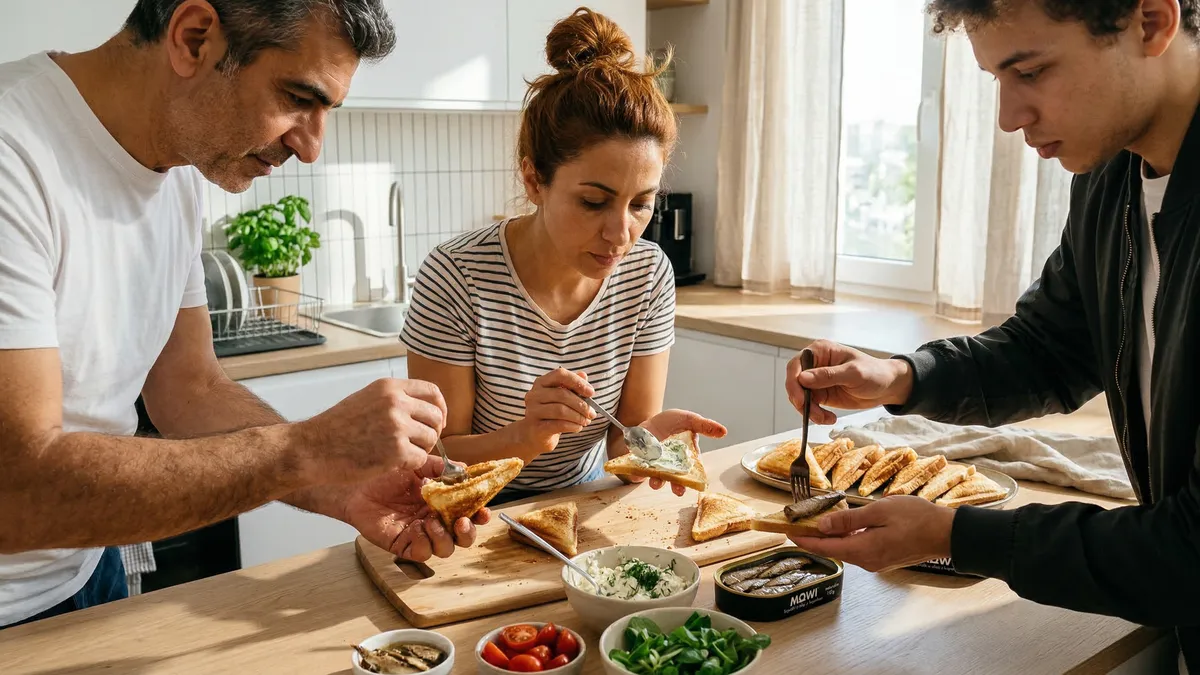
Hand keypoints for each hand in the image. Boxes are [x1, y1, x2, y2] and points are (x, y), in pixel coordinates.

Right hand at [296, 378, 447, 484]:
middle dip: (431, 432)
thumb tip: (423, 408)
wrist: (312, 449)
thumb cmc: (336, 428)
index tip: (436, 421)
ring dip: (420, 449)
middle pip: (436, 416)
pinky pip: (420, 458)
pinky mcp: (396, 451)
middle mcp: (396, 403)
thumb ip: (394, 399)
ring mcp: (397, 426)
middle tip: (416, 443)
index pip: (432, 391)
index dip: (439, 408)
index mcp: (389, 387)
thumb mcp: (366, 399)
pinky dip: (410, 464)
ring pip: (431, 438)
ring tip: (400, 453)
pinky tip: (392, 463)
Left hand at [342, 455, 489, 561]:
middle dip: (468, 532)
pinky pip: (422, 553)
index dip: (479, 515)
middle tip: (462, 521)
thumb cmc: (385, 472)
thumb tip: (465, 471)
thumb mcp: (419, 464)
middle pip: (462, 537)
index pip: (468, 513)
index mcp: (442, 503)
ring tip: (433, 521)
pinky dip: (426, 543)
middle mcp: (434, 520)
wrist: (357, 481)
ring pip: (445, 549)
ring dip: (445, 538)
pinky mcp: (402, 544)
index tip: (484, 511)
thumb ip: (443, 468)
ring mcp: (419, 534)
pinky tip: (419, 528)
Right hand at [514, 368, 596, 455]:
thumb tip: (583, 375)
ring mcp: (533, 411)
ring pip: (561, 410)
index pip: (560, 374)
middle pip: (562, 394)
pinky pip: (559, 425)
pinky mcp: (536, 427)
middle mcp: (534, 394)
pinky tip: (578, 427)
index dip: (577, 381)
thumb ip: (572, 385)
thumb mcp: (562, 398)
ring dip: (578, 416)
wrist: (535, 435)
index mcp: (541, 383)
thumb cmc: (552, 413)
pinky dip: (573, 426)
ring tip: (586, 421)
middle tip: (592, 413)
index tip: (591, 392)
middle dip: (582, 404)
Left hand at [623, 409, 727, 495]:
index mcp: (685, 458)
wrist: (648, 419)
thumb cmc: (671, 422)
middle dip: (677, 486)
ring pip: (657, 478)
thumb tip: (723, 431)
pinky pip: (637, 471)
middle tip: (679, 490)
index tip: (695, 484)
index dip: (693, 479)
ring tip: (656, 483)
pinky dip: (635, 474)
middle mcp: (671, 465)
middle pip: (675, 479)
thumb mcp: (688, 419)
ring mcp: (655, 466)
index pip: (691, 471)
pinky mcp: (639, 464)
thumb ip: (704, 425)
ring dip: (657, 482)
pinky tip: (635, 473)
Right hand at [785, 340, 913, 424]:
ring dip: (808, 410)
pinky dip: (815, 415)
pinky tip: (828, 418)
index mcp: (820, 351)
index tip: (800, 398)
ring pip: (800, 397)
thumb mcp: (853, 373)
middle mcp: (814, 364)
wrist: (887, 387)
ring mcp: (817, 380)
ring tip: (824, 418)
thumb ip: (828, 375)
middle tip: (812, 413)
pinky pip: (809, 406)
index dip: (793, 382)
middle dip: (801, 400)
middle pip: (794, 382)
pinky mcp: (821, 394)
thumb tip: (802, 378)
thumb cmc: (874, 373)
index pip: (796, 365)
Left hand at [788, 496, 954, 571]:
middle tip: (797, 524)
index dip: (804, 538)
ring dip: (830, 539)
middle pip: (833, 550)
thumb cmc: (917, 518)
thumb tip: (823, 525)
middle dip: (814, 538)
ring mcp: (877, 562)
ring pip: (846, 550)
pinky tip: (843, 528)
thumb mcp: (879, 512)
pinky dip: (846, 540)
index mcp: (863, 549)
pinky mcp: (884, 559)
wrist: (947, 533)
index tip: (787, 531)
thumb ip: (849, 519)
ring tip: (816, 524)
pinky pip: (858, 550)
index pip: (825, 546)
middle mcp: (867, 561)